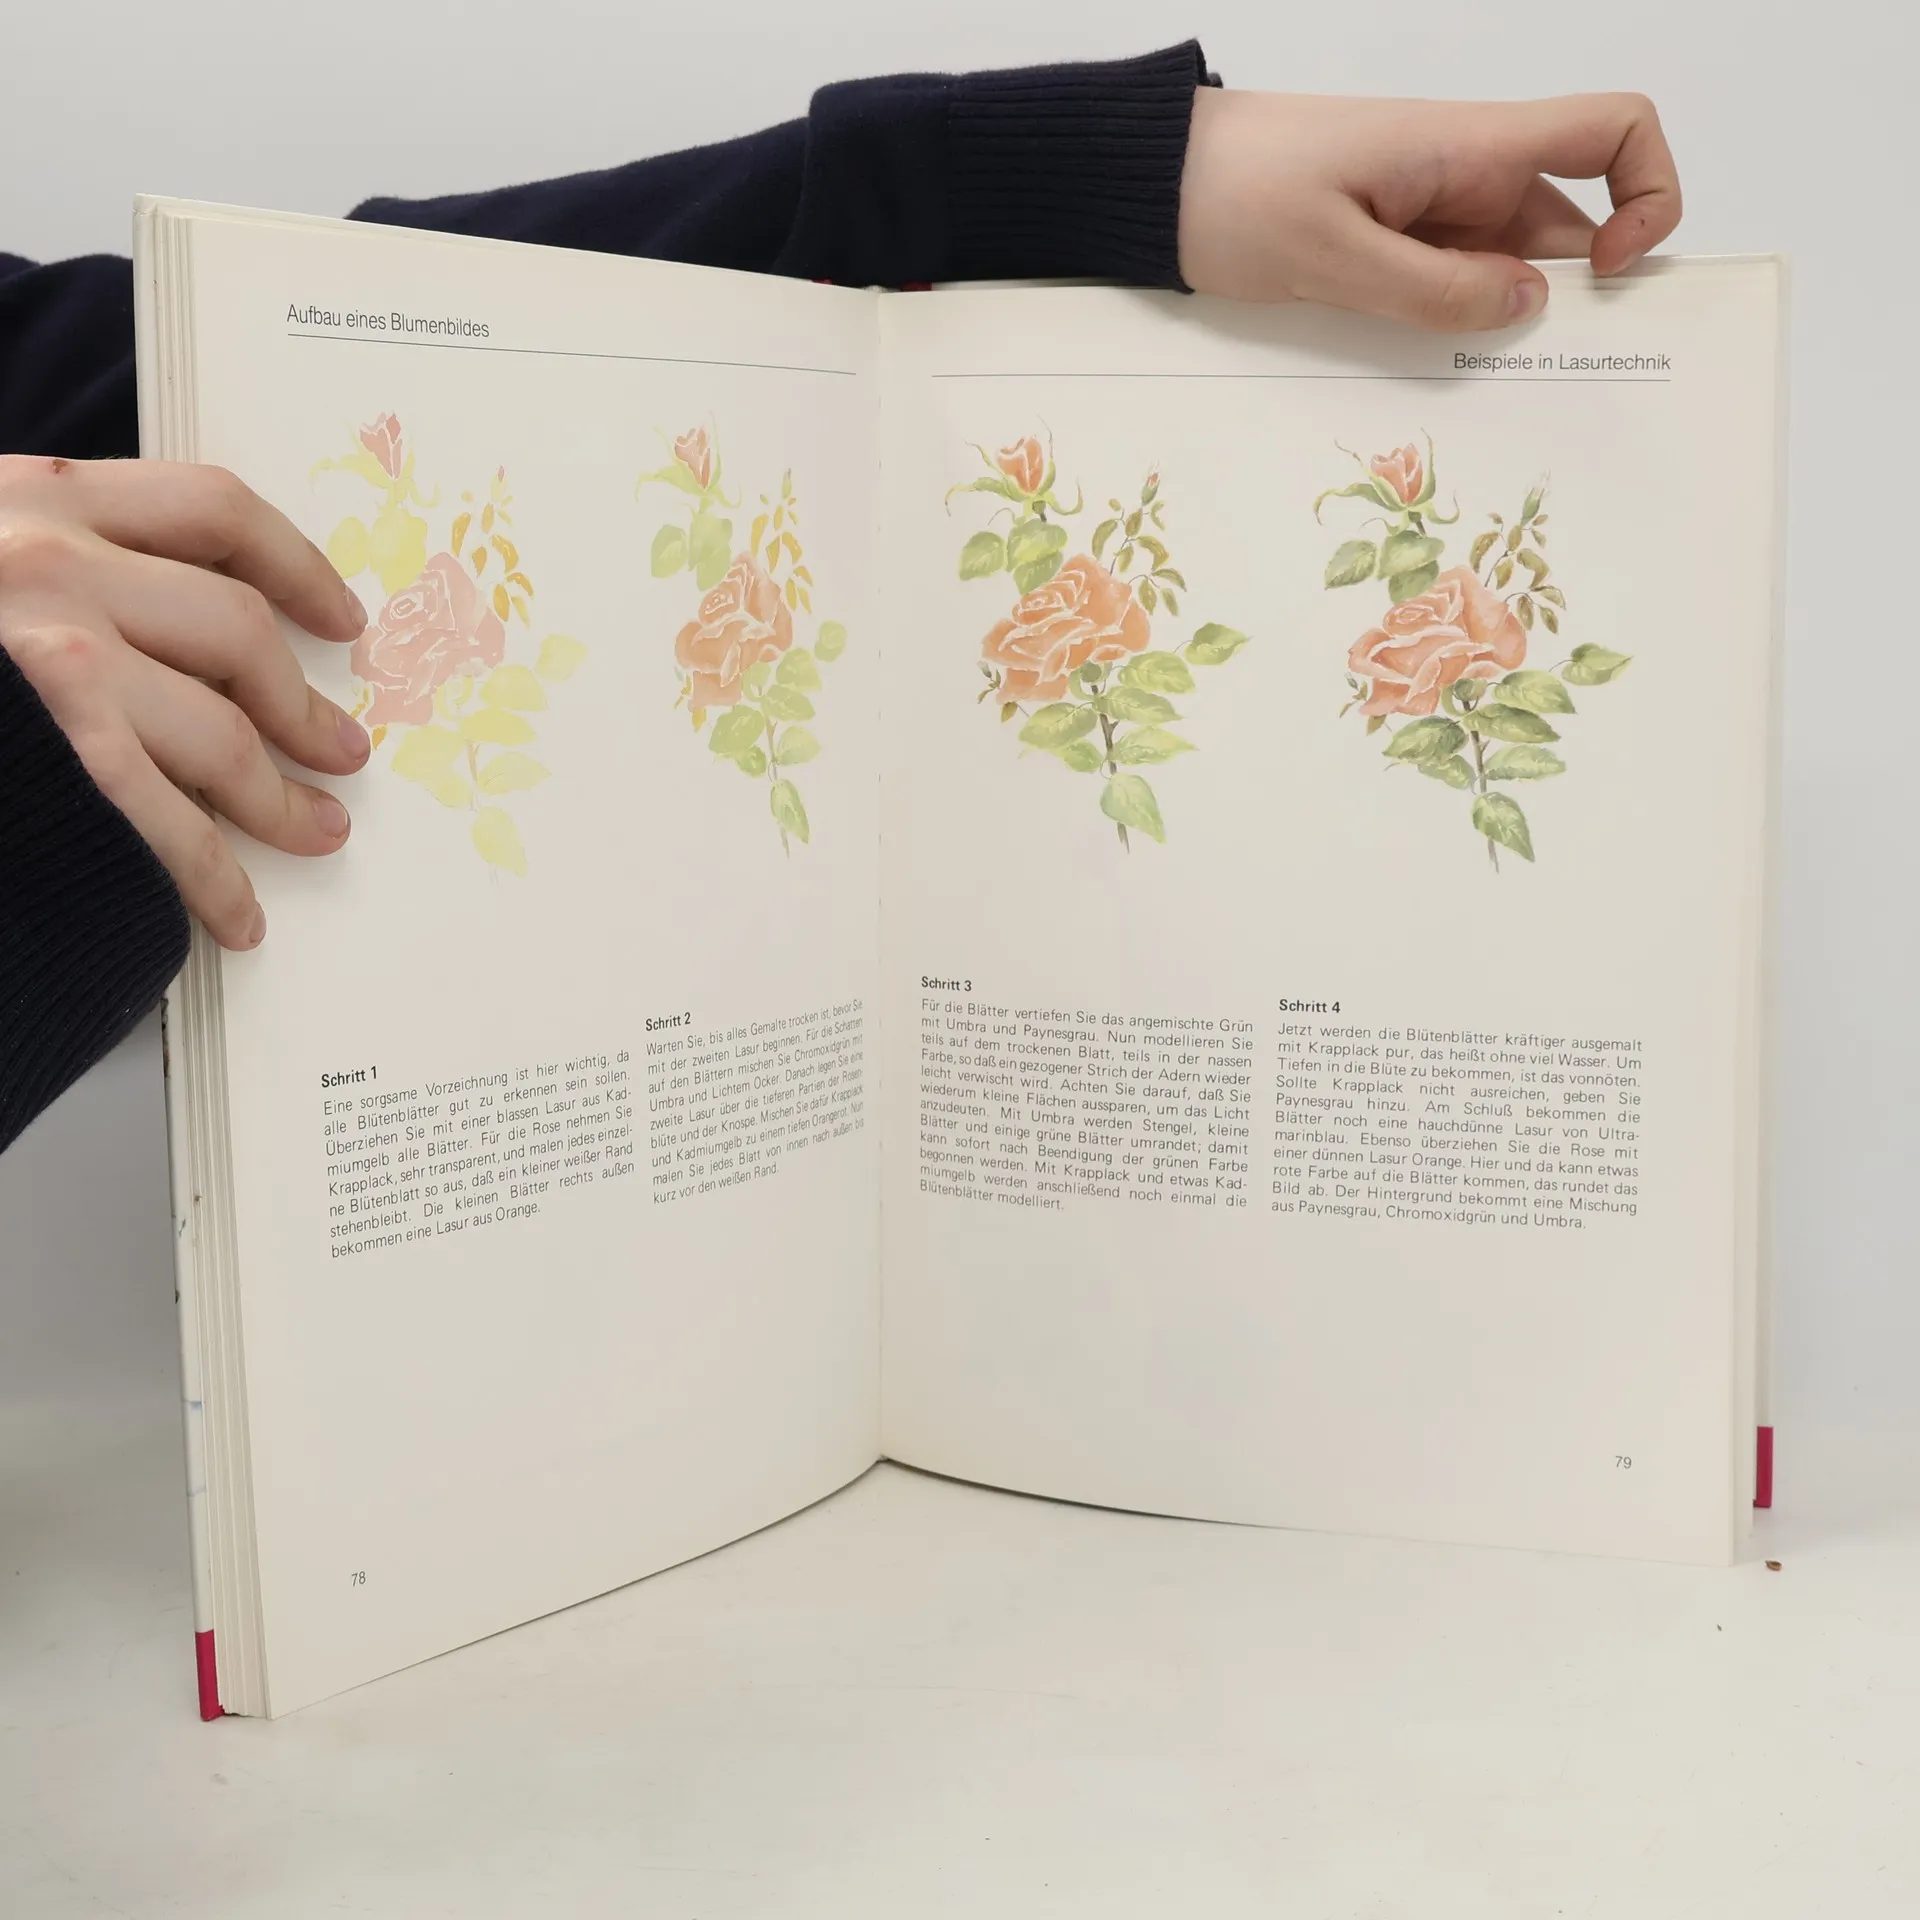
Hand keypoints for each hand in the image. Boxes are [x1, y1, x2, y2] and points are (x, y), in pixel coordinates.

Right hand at [0, 456, 370, 949]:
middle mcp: (46, 561)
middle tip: (343, 754)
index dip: (296, 567)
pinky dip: (210, 874)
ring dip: (279, 799)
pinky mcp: (38, 757)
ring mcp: (42, 658)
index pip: (213, 510)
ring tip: (315, 834)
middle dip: (304, 709)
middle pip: (237, 635)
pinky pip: (159, 822)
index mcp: (35, 492)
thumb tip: (169, 620)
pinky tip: (233, 911)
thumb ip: (57, 554)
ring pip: (219, 734)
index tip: (340, 616)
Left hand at [1178, 88, 1681, 329]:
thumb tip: (1527, 308)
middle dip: (1572, 297)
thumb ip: (1432, 288)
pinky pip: (1451, 282)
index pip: (1613, 129)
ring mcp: (1430, 207)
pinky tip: (1430, 367)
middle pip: (1566, 224)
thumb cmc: (1234, 192)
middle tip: (1552, 377)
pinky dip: (1454, 323)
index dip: (1647, 193)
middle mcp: (1466, 170)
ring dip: (1504, 323)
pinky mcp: (1392, 239)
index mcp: (1468, 144)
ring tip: (1481, 386)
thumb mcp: (1331, 255)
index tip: (1611, 274)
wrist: (1153, 181)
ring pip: (1506, 266)